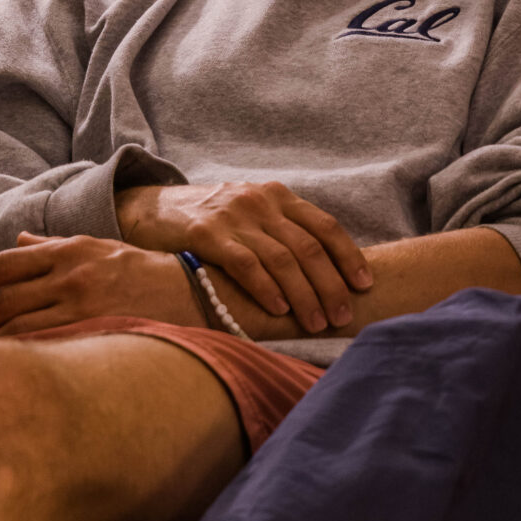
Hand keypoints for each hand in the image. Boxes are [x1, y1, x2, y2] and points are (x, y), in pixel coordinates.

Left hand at [0, 233, 198, 339]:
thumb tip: (18, 242)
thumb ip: (54, 248)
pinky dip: (21, 352)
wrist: (189, 292)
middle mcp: (71, 273)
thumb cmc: (140, 271)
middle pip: (8, 296)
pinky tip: (6, 365)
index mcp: (70, 250)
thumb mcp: (97, 248)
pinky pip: (48, 343)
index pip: (8, 262)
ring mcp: (82, 303)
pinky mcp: (96, 328)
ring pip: (22, 323)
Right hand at [116, 181, 371, 334]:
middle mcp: (261, 203)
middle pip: (308, 247)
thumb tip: (329, 276)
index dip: (348, 257)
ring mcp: (234, 217)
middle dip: (331, 285)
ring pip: (282, 259)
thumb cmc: (215, 222)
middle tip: (343, 316)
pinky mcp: (207, 234)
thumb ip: (285, 235)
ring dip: (304, 295)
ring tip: (316, 323)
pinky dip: (267, 289)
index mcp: (278, 197)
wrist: (155, 208)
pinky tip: (279, 311)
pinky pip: (246, 264)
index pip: (325, 226)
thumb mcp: (254, 216)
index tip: (365, 285)